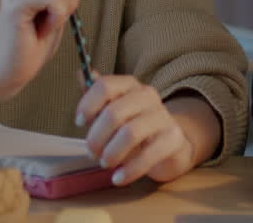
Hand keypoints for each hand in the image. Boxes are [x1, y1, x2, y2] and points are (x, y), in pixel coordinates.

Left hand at [76, 74, 194, 185]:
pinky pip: (148, 155)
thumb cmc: (134, 126)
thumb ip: (96, 96)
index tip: (79, 122)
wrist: (170, 145)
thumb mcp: (113, 110)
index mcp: (130, 86)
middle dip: (97, 137)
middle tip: (91, 153)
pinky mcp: (173, 139)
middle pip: (114, 113)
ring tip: (105, 164)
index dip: (88, 104)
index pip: (105, 86)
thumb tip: (81, 74)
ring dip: (111, 153)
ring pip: (130, 133)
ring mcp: (163, 116)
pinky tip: (118, 178)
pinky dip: (130, 170)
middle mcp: (148, 96)